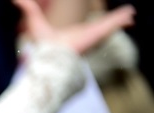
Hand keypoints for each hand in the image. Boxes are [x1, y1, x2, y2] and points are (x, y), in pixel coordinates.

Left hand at [15, 0, 134, 55]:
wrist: (52, 56)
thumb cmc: (43, 43)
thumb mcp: (35, 20)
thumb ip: (29, 8)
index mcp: (74, 33)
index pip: (85, 28)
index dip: (92, 24)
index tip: (97, 20)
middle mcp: (85, 34)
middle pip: (101, 27)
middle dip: (112, 22)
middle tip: (123, 15)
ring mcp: (93, 34)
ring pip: (109, 25)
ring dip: (119, 19)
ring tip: (131, 14)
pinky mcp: (98, 32)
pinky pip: (112, 24)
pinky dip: (121, 19)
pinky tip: (131, 15)